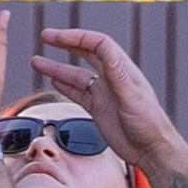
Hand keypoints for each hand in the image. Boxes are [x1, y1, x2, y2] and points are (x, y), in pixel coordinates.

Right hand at [31, 29, 182, 170]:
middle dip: (65, 44)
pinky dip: (65, 86)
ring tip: (36, 61)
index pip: (98, 44)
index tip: (56, 36)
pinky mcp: (98, 109)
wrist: (151, 150)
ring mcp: (104, 93)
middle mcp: (112, 78)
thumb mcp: (132, 98)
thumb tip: (107, 51)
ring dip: (57, 67)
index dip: (77, 37)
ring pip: (76, 75)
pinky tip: (52, 81)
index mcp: (122, 69)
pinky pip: (78, 93)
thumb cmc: (148, 123)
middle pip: (85, 53)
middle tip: (45, 36)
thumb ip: (118, 75)